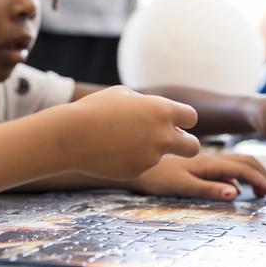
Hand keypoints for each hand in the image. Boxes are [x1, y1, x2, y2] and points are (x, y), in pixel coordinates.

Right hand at [68, 86, 199, 179]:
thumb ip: (146, 104)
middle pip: (194, 146)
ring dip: (148, 150)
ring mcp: (151, 157)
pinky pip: (140, 165)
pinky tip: (111, 152)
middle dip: (186, 145)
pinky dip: (131, 160)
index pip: (191, 117)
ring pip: (160, 156)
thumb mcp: (123, 94)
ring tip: (119, 141)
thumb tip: (157, 112)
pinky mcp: (138, 172)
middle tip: (173, 143)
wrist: (72, 136)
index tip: (175, 121)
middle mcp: (162, 136)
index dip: (183, 119)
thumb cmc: (95, 109)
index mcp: (161, 111)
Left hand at [131, 153, 265, 200]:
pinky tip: (236, 190)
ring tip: (263, 192)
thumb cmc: (155, 179)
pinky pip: (226, 168)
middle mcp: (210, 159)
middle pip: (246, 161)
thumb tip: (235, 193)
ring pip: (237, 163)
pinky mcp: (197, 166)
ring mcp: (204, 161)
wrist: (133, 164)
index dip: (263, 182)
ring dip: (254, 175)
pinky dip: (239, 178)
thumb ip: (208, 190)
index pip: (244, 170)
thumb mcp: (182, 187)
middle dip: (264, 176)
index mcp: (210, 163)